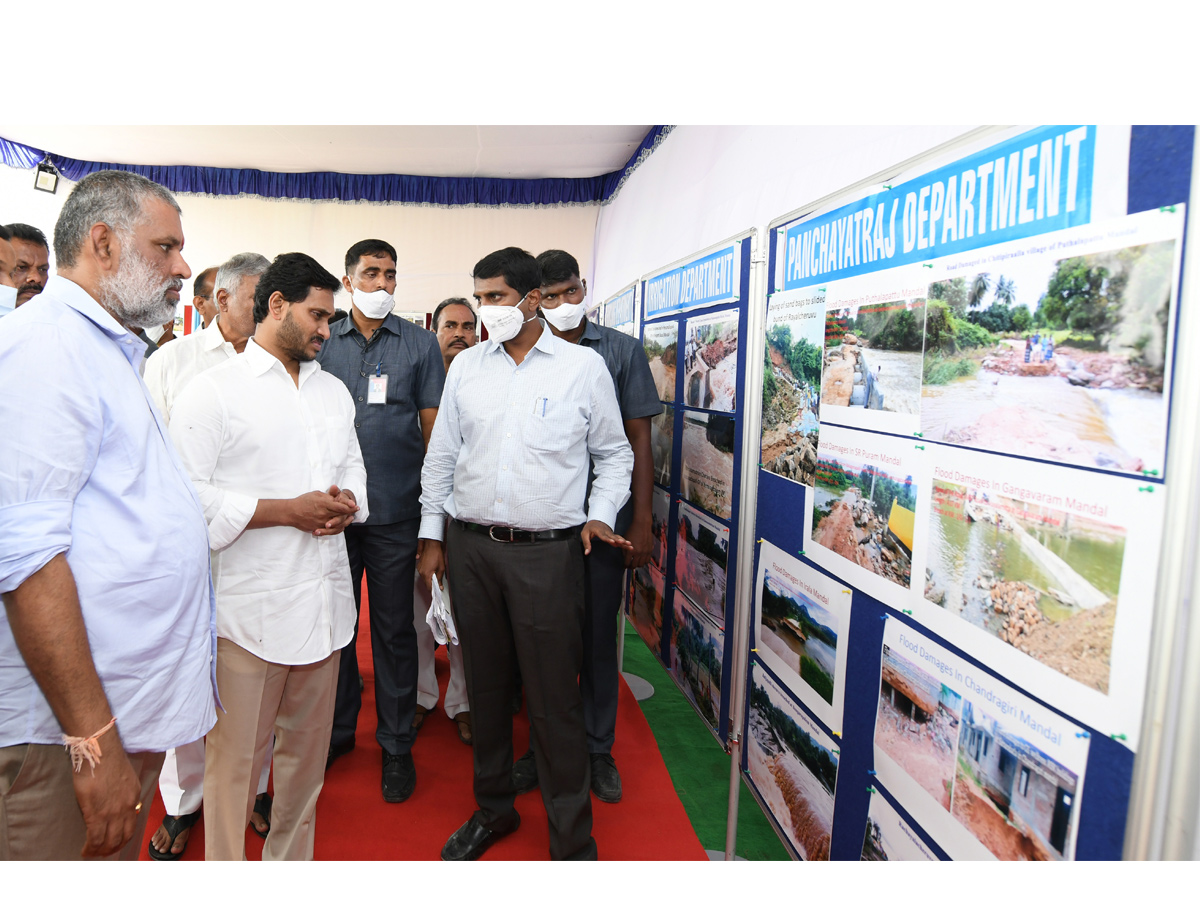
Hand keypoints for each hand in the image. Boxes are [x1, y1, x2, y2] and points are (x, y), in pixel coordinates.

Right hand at [73, 727, 140, 857]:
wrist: (99, 750)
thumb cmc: (107, 758)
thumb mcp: (124, 776)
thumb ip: (122, 791)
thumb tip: (113, 802)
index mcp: (134, 795)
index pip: (132, 822)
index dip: (123, 835)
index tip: (115, 841)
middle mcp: (127, 805)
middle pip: (123, 836)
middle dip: (113, 848)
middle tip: (102, 853)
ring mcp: (112, 811)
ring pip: (109, 840)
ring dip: (101, 851)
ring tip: (92, 854)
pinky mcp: (96, 812)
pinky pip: (95, 837)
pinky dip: (90, 848)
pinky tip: (85, 851)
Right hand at [291, 486, 356, 534]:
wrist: (291, 512)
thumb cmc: (303, 501)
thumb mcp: (316, 494)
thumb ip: (328, 495)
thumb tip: (337, 491)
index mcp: (323, 504)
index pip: (340, 506)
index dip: (349, 506)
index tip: (355, 505)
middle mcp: (323, 514)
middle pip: (340, 515)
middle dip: (349, 513)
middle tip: (356, 510)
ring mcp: (320, 523)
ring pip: (337, 524)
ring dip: (345, 522)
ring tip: (350, 518)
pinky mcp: (317, 528)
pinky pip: (330, 531)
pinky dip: (337, 528)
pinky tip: (342, 526)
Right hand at [417, 539, 444, 588]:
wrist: (431, 545)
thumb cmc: (436, 554)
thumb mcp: (441, 568)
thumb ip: (439, 578)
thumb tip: (439, 586)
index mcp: (427, 574)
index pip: (429, 587)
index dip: (433, 591)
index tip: (437, 594)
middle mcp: (421, 572)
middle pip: (426, 583)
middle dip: (432, 585)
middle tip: (438, 586)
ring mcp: (419, 569)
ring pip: (425, 578)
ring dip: (430, 579)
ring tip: (436, 577)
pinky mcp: (419, 566)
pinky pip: (423, 573)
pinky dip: (427, 575)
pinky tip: (432, 572)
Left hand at [580, 520, 633, 555]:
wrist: (595, 520)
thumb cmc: (589, 528)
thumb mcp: (584, 534)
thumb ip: (586, 544)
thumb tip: (586, 553)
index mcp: (599, 531)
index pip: (604, 536)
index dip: (608, 539)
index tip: (613, 542)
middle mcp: (606, 532)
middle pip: (614, 537)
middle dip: (620, 540)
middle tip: (625, 543)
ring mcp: (610, 533)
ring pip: (618, 537)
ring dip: (624, 541)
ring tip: (630, 545)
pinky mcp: (613, 535)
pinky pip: (619, 538)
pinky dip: (624, 542)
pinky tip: (629, 546)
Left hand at [622, 517, 653, 568]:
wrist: (642, 525)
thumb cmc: (632, 531)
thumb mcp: (625, 540)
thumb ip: (624, 550)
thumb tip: (624, 557)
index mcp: (631, 551)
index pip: (627, 563)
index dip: (625, 566)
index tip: (624, 566)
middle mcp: (638, 553)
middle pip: (634, 565)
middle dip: (631, 566)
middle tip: (629, 565)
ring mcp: (645, 552)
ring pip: (641, 564)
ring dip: (637, 565)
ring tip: (635, 562)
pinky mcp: (650, 550)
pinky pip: (647, 560)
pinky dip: (644, 561)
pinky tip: (641, 559)